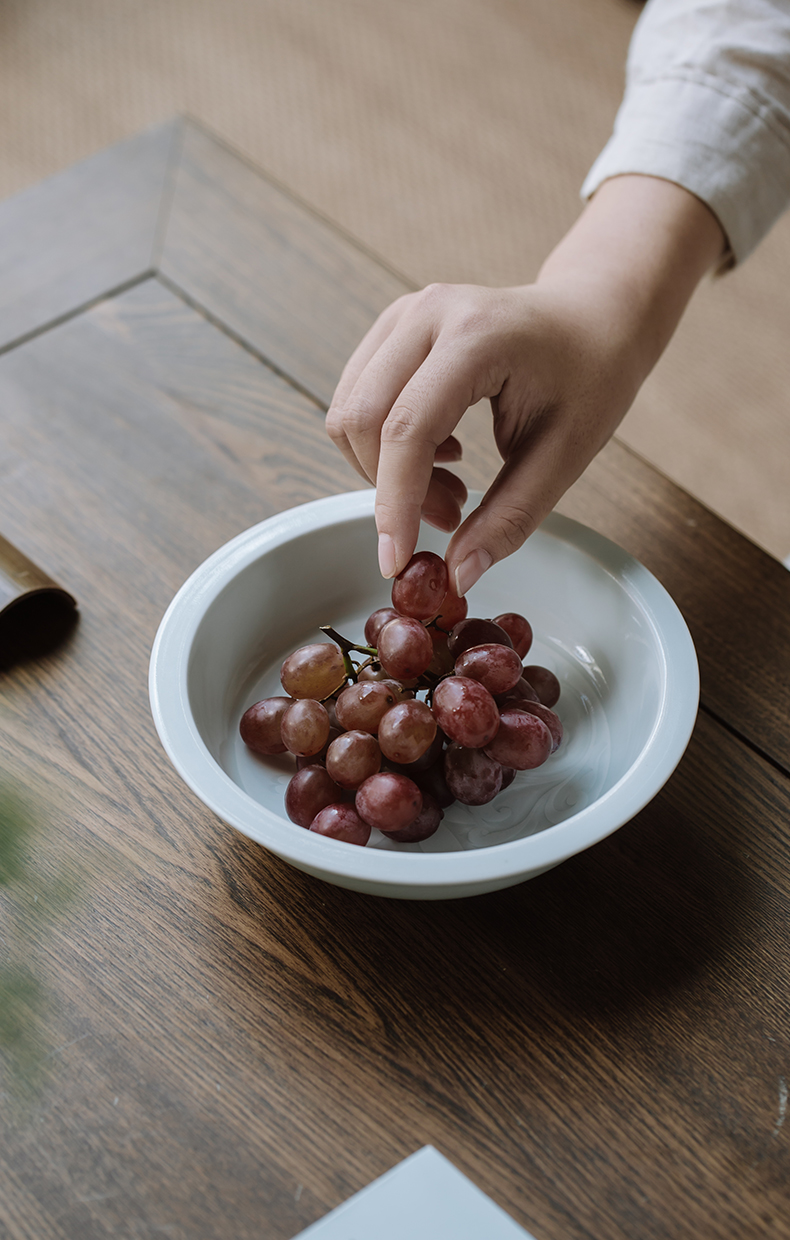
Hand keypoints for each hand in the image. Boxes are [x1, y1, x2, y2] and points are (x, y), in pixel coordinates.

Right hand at [326, 176, 724, 595]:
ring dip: (385, 470)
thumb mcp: (563, 457)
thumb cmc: (589, 378)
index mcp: (478, 335)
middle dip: (391, 489)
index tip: (395, 561)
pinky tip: (438, 453)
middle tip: (450, 516)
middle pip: (363, 419)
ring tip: (449, 486)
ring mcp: (404, 313)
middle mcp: (428, 312)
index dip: (395, 503)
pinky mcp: (392, 327)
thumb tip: (457, 575)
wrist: (591, 318)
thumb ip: (509, 518)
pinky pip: (357, 399)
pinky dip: (383, 445)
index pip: (407, 428)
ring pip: (350, 413)